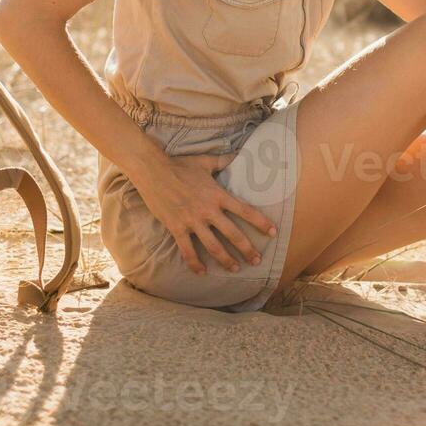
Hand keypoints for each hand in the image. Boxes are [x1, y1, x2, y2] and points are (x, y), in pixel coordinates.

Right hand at [132, 152, 276, 274]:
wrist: (153, 171)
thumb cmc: (180, 165)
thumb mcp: (205, 162)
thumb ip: (224, 161)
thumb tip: (239, 154)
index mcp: (217, 195)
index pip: (245, 211)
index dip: (261, 222)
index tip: (273, 232)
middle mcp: (208, 210)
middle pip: (233, 234)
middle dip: (247, 249)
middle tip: (257, 260)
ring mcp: (192, 221)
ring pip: (213, 246)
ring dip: (226, 260)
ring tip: (235, 269)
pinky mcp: (176, 228)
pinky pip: (188, 250)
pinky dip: (195, 263)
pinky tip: (203, 272)